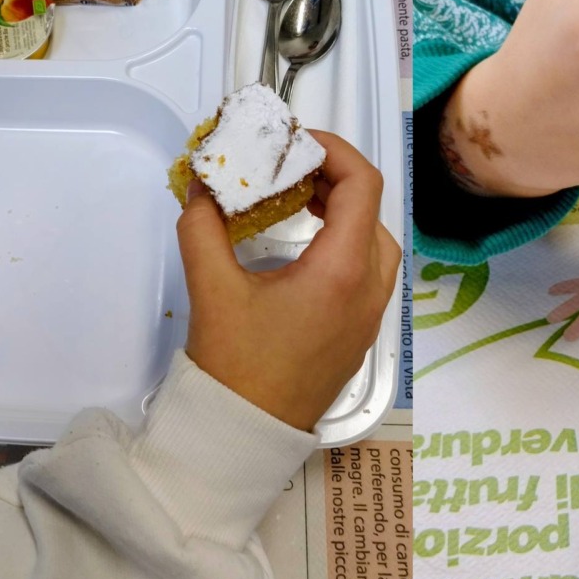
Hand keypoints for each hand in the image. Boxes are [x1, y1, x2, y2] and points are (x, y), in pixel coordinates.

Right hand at [180, 132, 401, 431]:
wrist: (246, 434)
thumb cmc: (236, 370)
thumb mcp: (212, 287)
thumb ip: (204, 224)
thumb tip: (202, 186)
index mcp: (341, 272)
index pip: (362, 184)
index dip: (333, 151)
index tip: (297, 145)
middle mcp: (367, 292)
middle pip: (373, 211)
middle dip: (335, 180)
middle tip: (291, 171)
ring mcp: (369, 317)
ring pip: (375, 243)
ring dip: (344, 214)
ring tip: (299, 204)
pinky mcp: (359, 335)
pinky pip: (368, 274)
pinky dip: (345, 246)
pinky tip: (304, 248)